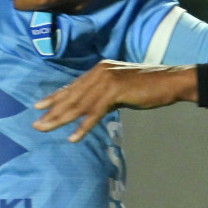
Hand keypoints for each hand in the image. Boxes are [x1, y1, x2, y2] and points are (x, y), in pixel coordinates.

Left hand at [32, 62, 196, 141]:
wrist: (171, 81)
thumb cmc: (149, 87)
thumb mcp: (122, 90)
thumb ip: (105, 96)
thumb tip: (92, 108)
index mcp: (99, 70)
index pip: (73, 86)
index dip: (55, 97)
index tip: (39, 107)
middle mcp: (99, 72)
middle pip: (71, 95)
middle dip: (52, 111)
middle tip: (36, 123)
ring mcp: (107, 81)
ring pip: (79, 104)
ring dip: (60, 119)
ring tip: (46, 129)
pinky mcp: (116, 91)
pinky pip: (95, 112)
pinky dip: (83, 126)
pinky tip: (73, 137)